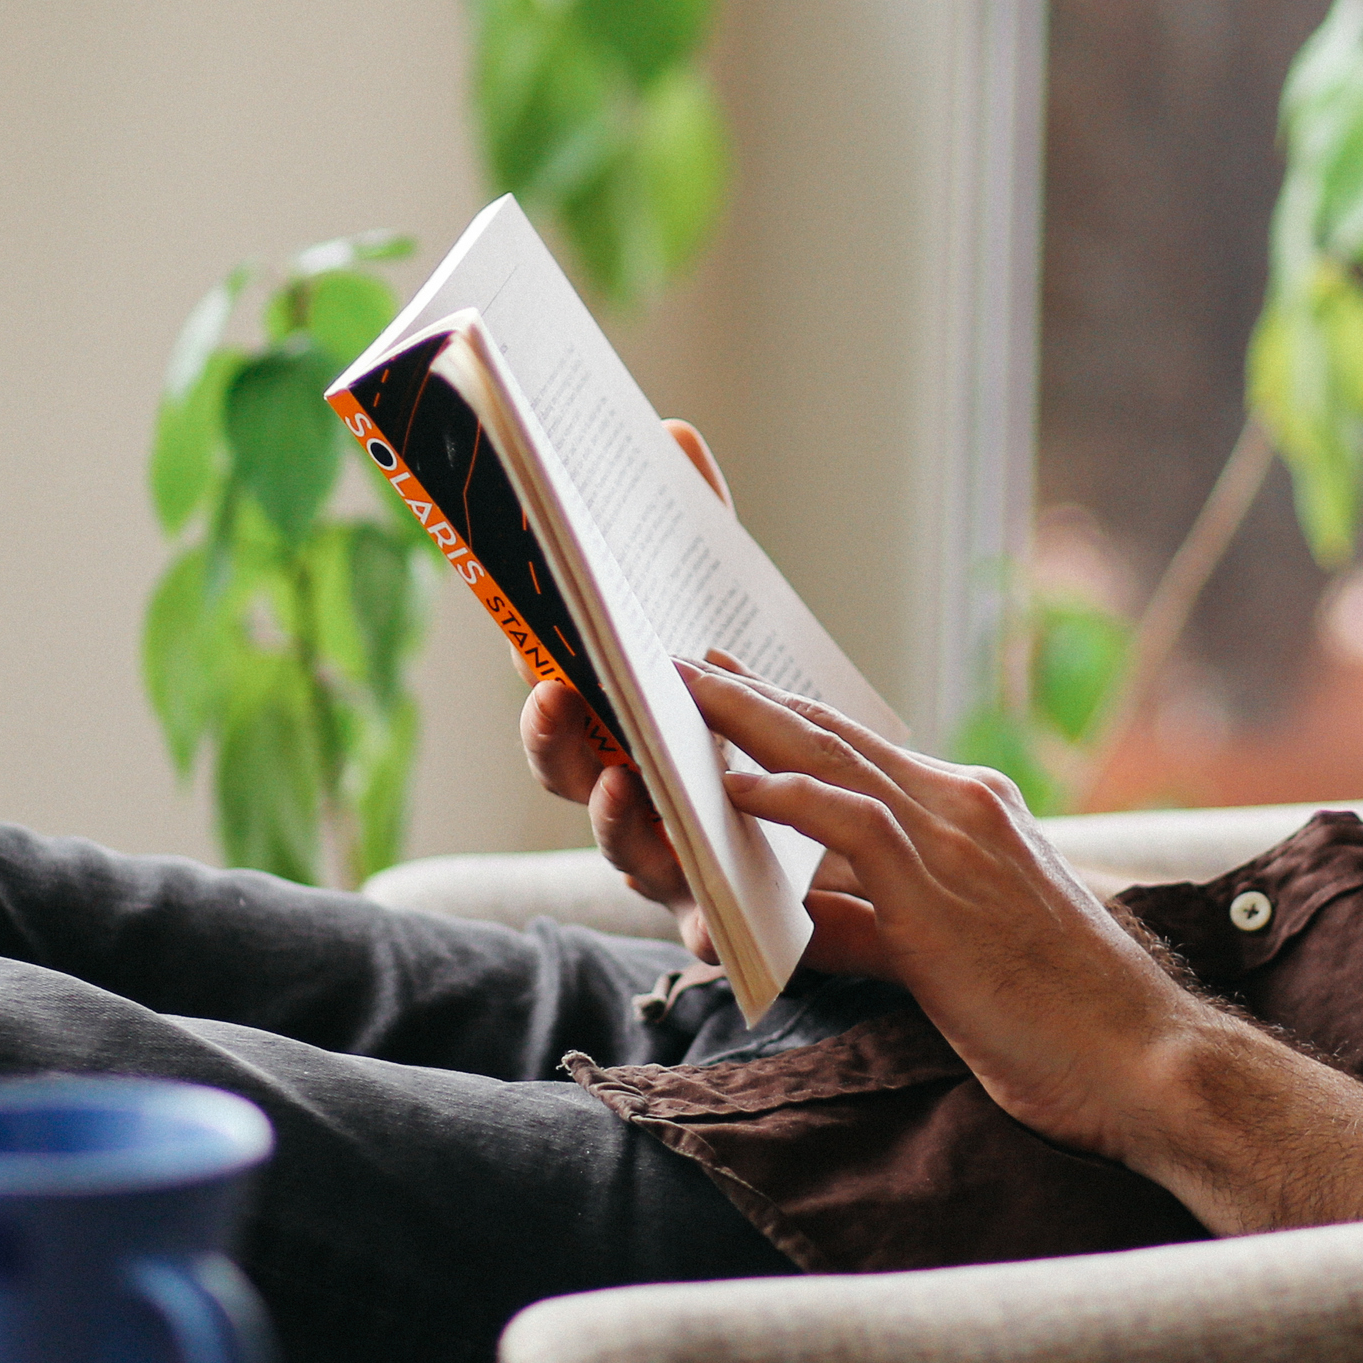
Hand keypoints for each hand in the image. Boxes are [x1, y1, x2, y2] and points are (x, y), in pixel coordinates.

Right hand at [516, 419, 727, 952]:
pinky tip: (719, 921)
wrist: (838, 848)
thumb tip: (676, 431)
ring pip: (623, 851)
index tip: (523, 620)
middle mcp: (627, 795)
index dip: (535, 662)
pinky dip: (706, 922)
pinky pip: (706, 931)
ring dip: (614, 818)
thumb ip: (699, 533)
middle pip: (568, 772)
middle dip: (553, 735)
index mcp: (619, 726)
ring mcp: (668, 863)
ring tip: (626, 780)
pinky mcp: (724, 921)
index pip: (559, 691)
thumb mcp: (732, 621)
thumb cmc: (755, 725)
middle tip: (553, 691)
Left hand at [691, 656, 1362, 1234]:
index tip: (737, 689)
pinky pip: (847, 826)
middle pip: (838, 736)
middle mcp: (967, 808)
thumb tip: (811, 924)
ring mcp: (957, 846)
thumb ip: (882, 927)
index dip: (795, 720)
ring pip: (833, 760)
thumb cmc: (1067, 1026)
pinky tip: (731, 786)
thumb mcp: (963, 957)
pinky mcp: (940, 898)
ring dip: (750, 723)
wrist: (1152, 1061)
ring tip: (682, 697)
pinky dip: (784, 797)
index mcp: (980, 814)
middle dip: (756, 699)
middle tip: (686, 666)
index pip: (866, 751)